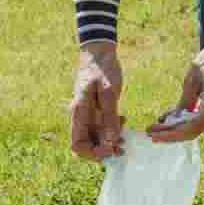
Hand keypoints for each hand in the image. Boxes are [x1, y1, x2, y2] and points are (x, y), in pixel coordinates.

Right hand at [70, 42, 124, 161]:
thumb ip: (110, 117)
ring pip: (95, 137)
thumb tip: (111, 141)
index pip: (78, 145)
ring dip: (109, 141)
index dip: (93, 153)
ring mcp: (88, 113)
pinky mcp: (96, 109)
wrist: (100, 51)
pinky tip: (123, 121)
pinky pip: (101, 126)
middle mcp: (81, 116)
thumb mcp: (109, 92)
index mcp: (79, 113)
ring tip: (125, 139)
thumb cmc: (103, 69)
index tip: (110, 151)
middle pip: (87, 144)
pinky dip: (112, 129)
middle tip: (122, 149)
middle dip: (103, 150)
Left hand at [148, 22, 203, 142]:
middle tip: (150, 132)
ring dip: (177, 128)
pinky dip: (187, 121)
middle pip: (194, 131)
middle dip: (172, 133)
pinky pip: (202, 120)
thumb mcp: (193, 77)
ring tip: (157, 127)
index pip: (191, 128)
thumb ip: (185, 100)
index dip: (171, 134)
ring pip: (197, 127)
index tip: (153, 135)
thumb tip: (171, 120)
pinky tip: (170, 120)